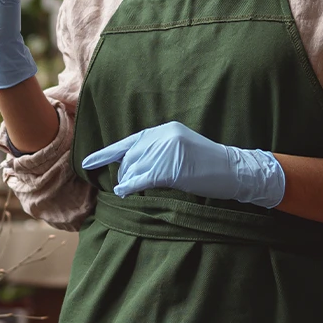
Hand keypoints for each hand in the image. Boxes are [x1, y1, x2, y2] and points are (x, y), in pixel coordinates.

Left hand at [81, 121, 284, 207]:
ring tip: (128, 190)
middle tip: (127, 186)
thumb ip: (157, 153)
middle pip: (130, 158)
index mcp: (165, 130)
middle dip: (124, 174)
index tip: (87, 162)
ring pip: (135, 169)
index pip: (129, 142)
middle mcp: (164, 136)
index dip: (105, 154)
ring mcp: (169, 150)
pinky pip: (143, 178)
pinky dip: (130, 186)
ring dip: (128, 182)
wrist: (235, 169)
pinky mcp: (173, 167)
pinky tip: (124, 192)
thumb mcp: (181, 150)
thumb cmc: (209, 165)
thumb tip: (132, 168)